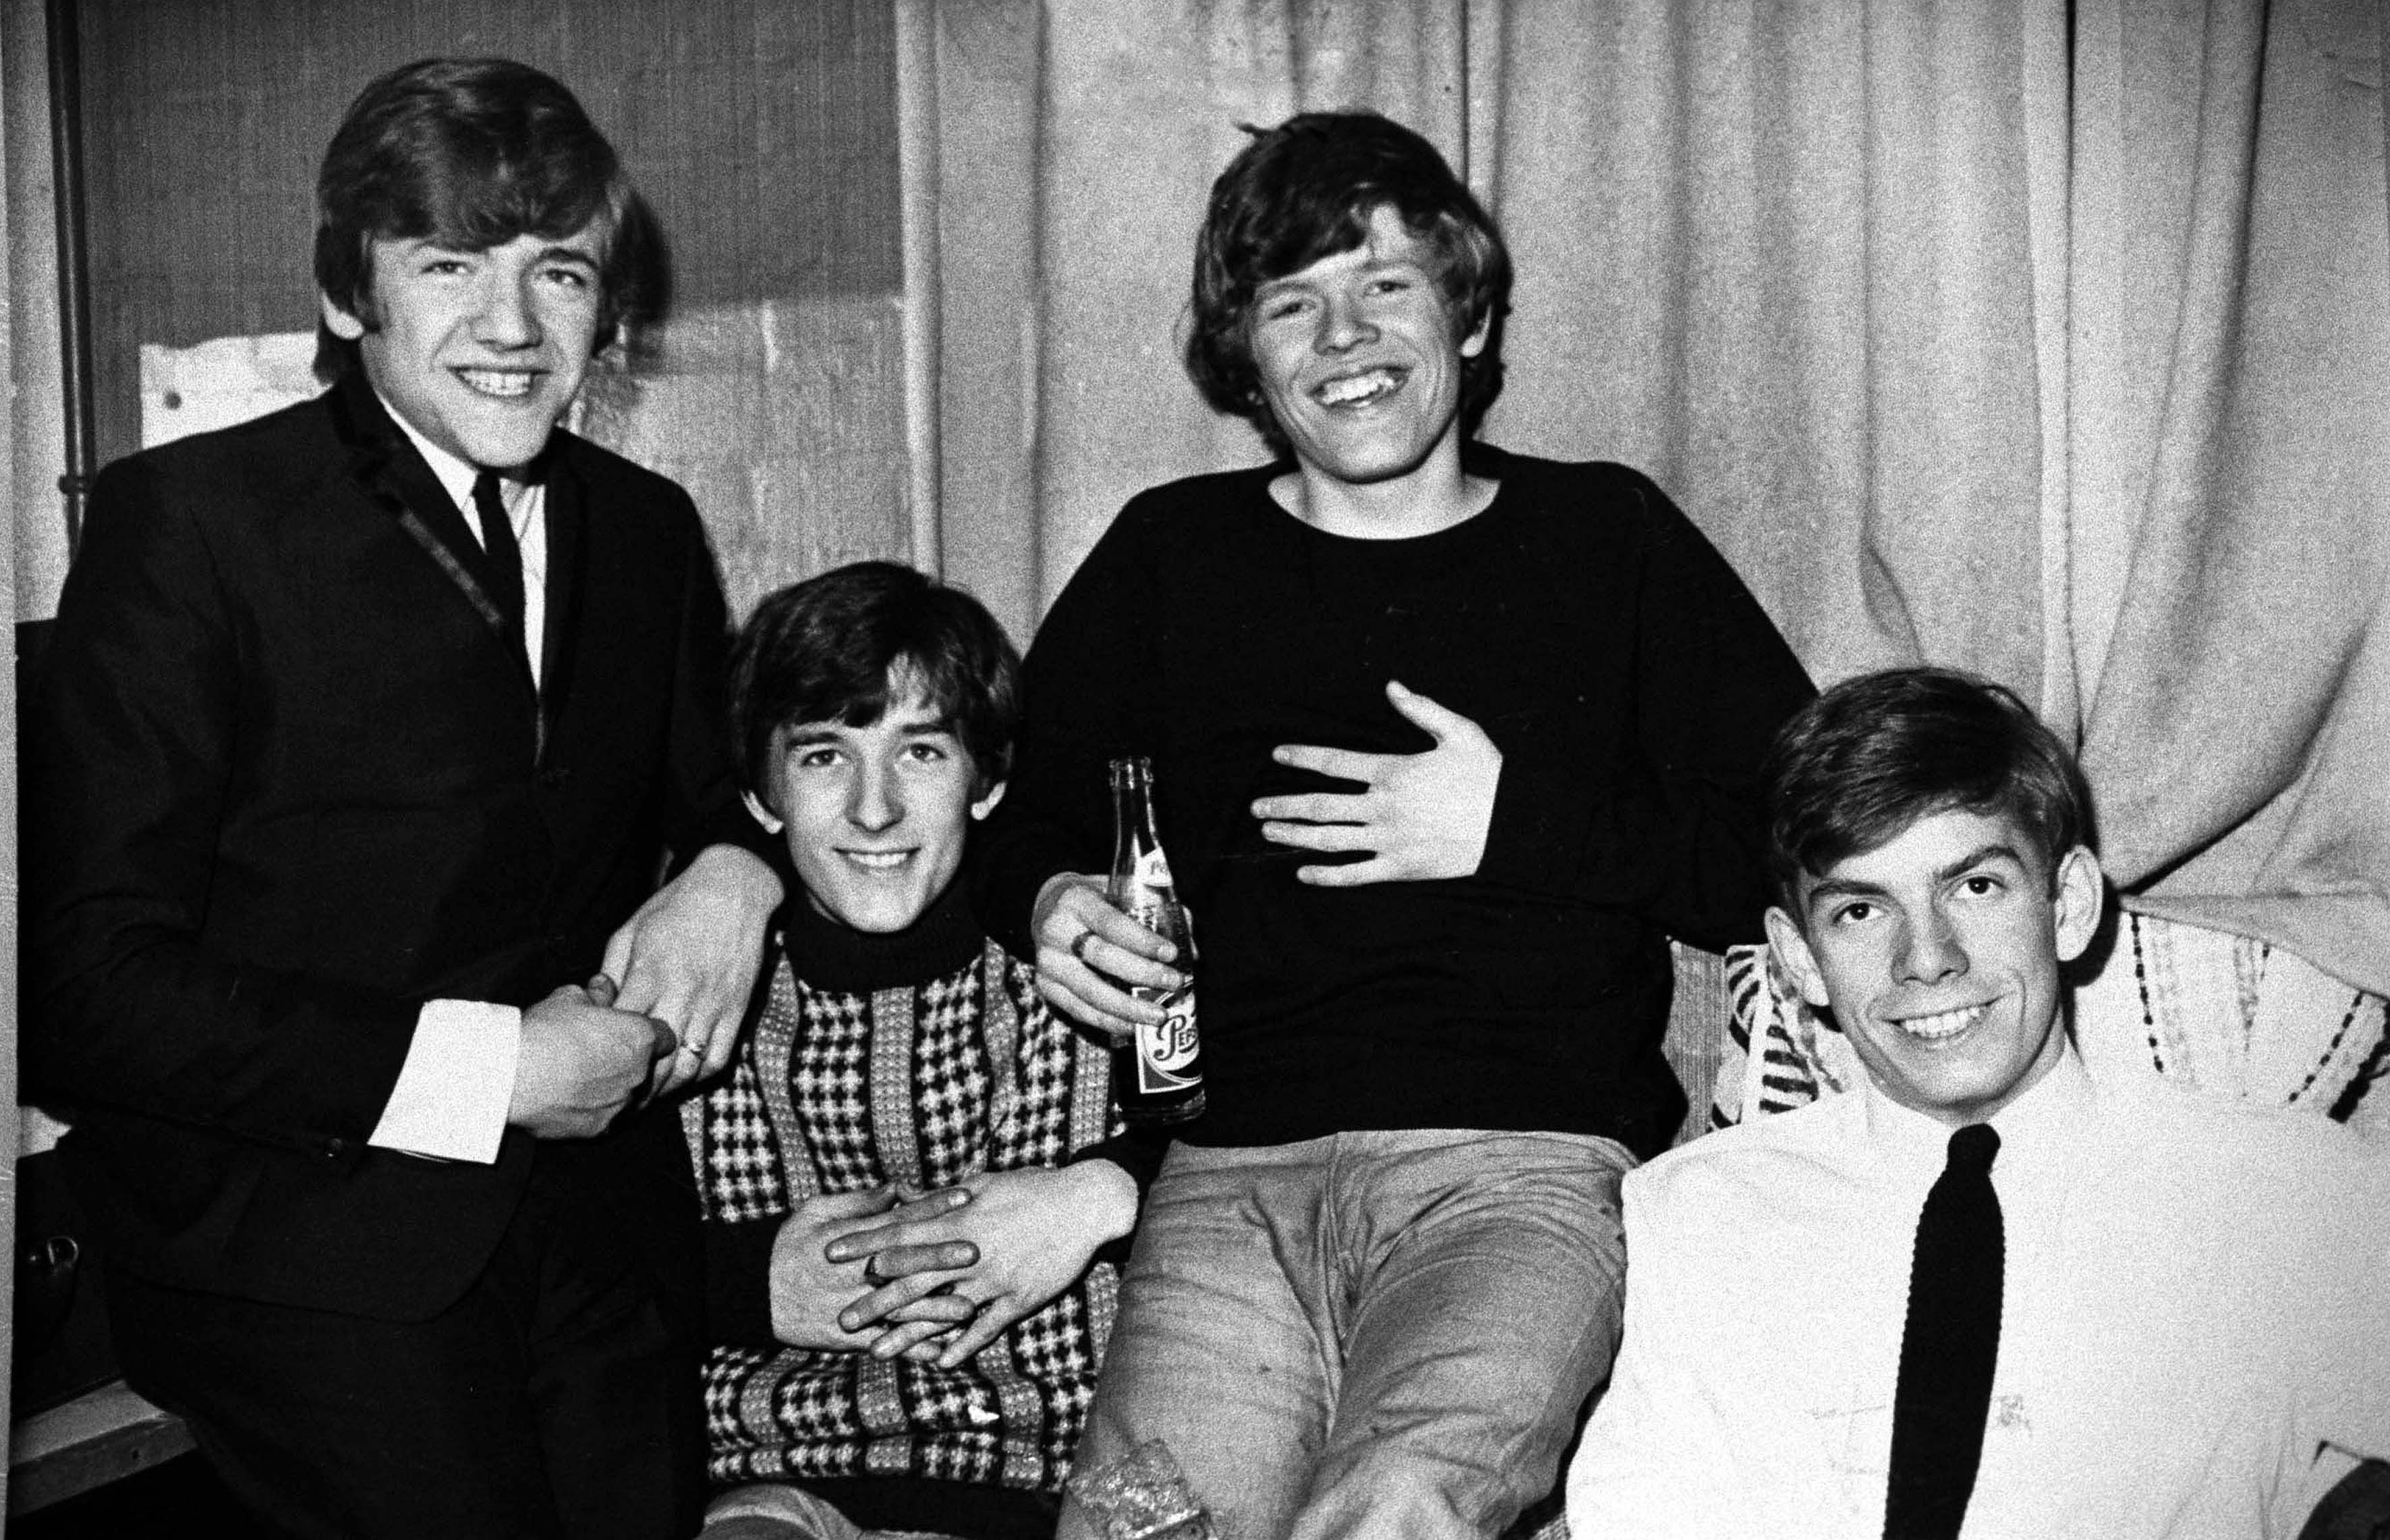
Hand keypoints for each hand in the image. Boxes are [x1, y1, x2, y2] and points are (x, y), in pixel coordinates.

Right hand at [507, 982, 675, 1138]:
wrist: (513, 1077)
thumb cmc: (544, 1033)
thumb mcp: (569, 998)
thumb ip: (596, 994)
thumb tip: (604, 987)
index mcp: (639, 1038)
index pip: (664, 1037)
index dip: (648, 1034)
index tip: (630, 1034)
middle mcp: (638, 1074)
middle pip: (647, 1069)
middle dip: (629, 1062)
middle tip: (599, 1054)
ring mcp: (620, 1105)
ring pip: (627, 1096)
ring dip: (612, 1088)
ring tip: (582, 1078)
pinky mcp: (599, 1129)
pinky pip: (605, 1119)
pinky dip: (593, 1111)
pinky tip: (571, 1100)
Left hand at [601, 843, 782, 1098]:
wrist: (733, 889)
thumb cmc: (675, 906)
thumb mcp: (631, 929)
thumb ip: (612, 970)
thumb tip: (598, 1006)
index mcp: (651, 972)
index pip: (623, 1030)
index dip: (607, 1053)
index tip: (595, 1064)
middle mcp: (683, 993)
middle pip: (655, 1058)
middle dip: (635, 1084)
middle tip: (618, 1098)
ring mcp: (713, 1004)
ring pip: (688, 1066)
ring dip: (666, 1088)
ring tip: (648, 1096)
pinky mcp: (737, 1009)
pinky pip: (719, 1056)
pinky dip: (700, 1075)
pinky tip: (684, 1077)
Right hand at [766, 1185, 976, 1349]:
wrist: (753, 1292)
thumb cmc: (788, 1244)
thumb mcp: (816, 1211)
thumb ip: (860, 1202)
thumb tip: (897, 1188)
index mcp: (851, 1238)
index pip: (898, 1218)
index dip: (932, 1206)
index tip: (963, 1196)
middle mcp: (854, 1272)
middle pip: (903, 1262)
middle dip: (940, 1257)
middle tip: (976, 1251)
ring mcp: (851, 1306)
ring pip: (898, 1308)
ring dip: (934, 1309)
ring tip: (968, 1309)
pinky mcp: (846, 1335)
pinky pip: (882, 1342)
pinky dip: (910, 1349)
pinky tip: (938, 1353)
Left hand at [828, 1164, 1138, 1367]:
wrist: (1084, 1204)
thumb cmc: (1032, 1187)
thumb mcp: (983, 1183)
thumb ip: (943, 1197)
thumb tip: (907, 1197)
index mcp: (959, 1219)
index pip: (900, 1233)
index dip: (864, 1243)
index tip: (830, 1252)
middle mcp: (971, 1253)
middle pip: (913, 1281)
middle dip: (874, 1302)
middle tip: (841, 1319)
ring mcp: (994, 1279)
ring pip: (943, 1311)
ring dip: (909, 1334)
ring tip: (877, 1352)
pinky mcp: (1019, 1298)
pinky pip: (987, 1327)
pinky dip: (964, 1344)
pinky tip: (941, 1361)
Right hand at [1030, 874, 1180, 1041]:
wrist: (1046, 909)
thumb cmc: (1095, 902)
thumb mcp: (1118, 892)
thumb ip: (1156, 912)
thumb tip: (1191, 950)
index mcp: (1076, 900)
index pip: (1111, 922)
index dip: (1142, 940)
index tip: (1171, 953)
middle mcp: (1055, 930)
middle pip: (1102, 956)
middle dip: (1142, 973)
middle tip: (1174, 983)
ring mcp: (1047, 961)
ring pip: (1090, 991)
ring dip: (1128, 1007)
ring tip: (1159, 1016)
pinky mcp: (1045, 986)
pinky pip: (1079, 1010)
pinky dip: (1109, 1022)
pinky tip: (1133, 1027)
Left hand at [1251, 680, 1501, 884]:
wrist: (1516, 825)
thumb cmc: (1489, 776)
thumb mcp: (1460, 732)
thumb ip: (1421, 709)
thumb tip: (1391, 686)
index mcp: (1393, 771)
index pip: (1335, 762)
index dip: (1303, 756)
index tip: (1278, 755)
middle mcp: (1383, 806)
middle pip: (1321, 805)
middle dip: (1284, 804)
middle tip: (1256, 808)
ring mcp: (1389, 840)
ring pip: (1330, 839)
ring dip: (1295, 835)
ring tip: (1268, 832)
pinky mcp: (1401, 867)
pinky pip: (1355, 874)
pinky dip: (1326, 876)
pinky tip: (1302, 873)